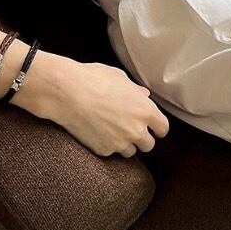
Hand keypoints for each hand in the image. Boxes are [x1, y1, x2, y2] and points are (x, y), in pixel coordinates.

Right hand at [41, 58, 169, 157]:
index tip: (152, 127)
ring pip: (130, 151)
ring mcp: (120, 142)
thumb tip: (144, 95)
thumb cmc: (93, 79)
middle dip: (141, 137)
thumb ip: (135, 90)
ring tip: (112, 130)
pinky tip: (97, 131)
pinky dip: (106, 145)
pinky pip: (110, 151)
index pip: (163, 128)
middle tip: (129, 127)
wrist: (67, 92)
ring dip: (125, 143)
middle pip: (149, 144)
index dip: (157, 127)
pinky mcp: (104, 150)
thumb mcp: (119, 78)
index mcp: (145, 110)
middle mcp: (136, 129)